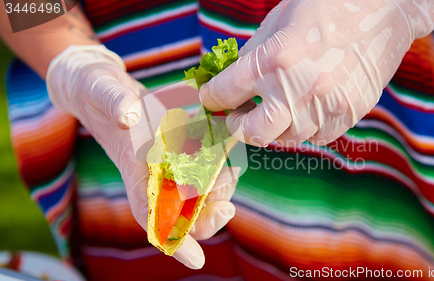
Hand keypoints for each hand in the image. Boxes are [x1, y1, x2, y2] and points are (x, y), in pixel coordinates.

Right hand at [46, 45, 238, 268]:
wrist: (101, 85)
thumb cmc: (97, 91)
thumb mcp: (101, 90)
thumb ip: (113, 102)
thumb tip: (128, 116)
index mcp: (134, 171)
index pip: (150, 215)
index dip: (173, 240)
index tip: (197, 260)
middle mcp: (154, 174)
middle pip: (183, 213)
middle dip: (208, 216)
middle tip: (227, 207)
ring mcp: (170, 162)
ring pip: (200, 193)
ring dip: (220, 191)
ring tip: (233, 171)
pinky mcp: (182, 146)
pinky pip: (206, 165)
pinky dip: (222, 164)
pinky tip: (232, 148)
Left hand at [200, 0, 433, 146]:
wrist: (383, 7)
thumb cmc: (325, 8)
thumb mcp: (276, 23)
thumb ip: (251, 57)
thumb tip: (231, 85)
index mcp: (272, 60)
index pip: (224, 94)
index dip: (211, 98)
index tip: (212, 100)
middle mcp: (296, 89)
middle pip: (252, 134)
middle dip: (238, 127)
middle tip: (238, 116)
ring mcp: (325, 106)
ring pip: (286, 138)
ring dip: (275, 126)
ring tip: (278, 106)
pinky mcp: (349, 114)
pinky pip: (317, 137)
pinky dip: (305, 127)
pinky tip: (307, 108)